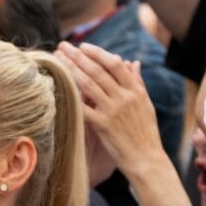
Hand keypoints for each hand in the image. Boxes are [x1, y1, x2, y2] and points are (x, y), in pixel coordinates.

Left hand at [57, 44, 166, 183]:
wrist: (147, 159)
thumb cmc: (146, 133)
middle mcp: (124, 97)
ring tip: (58, 59)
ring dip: (71, 69)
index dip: (98, 53)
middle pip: (98, 71)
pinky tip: (59, 86)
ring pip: (89, 85)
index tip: (83, 46)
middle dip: (78, 56)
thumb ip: (138, 82)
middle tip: (63, 46)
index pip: (114, 64)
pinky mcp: (104, 125)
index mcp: (135, 90)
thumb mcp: (146, 104)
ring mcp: (113, 111)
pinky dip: (72, 96)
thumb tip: (133, 62)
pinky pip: (84, 107)